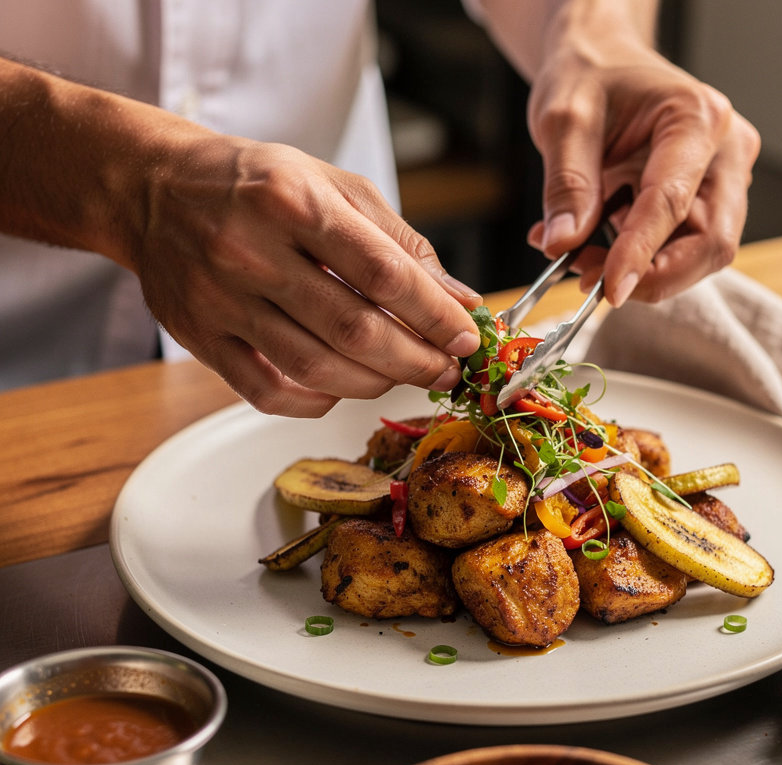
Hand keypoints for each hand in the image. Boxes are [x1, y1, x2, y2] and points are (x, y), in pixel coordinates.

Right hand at [133, 134, 481, 416]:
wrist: (153, 188)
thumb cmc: (257, 184)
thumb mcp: (333, 185)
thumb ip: (400, 242)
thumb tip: (459, 300)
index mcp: (292, 199)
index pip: (384, 274)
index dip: (436, 316)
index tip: (466, 338)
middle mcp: (249, 250)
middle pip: (354, 330)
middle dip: (415, 360)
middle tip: (445, 369)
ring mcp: (219, 300)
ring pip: (316, 367)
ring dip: (375, 383)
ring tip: (403, 375)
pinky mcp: (200, 338)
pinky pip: (268, 393)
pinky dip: (317, 401)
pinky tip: (342, 387)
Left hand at [525, 39, 759, 306]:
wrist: (603, 62)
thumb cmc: (591, 77)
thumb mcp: (563, 119)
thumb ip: (566, 183)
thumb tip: (562, 244)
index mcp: (697, 118)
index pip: (672, 202)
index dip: (640, 254)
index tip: (608, 290)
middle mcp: (724, 153)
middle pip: (710, 243)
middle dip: (652, 276)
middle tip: (587, 281)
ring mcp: (722, 182)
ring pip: (699, 255)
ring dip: (641, 273)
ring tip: (578, 257)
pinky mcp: (707, 204)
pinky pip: (681, 251)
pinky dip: (636, 263)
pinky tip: (591, 249)